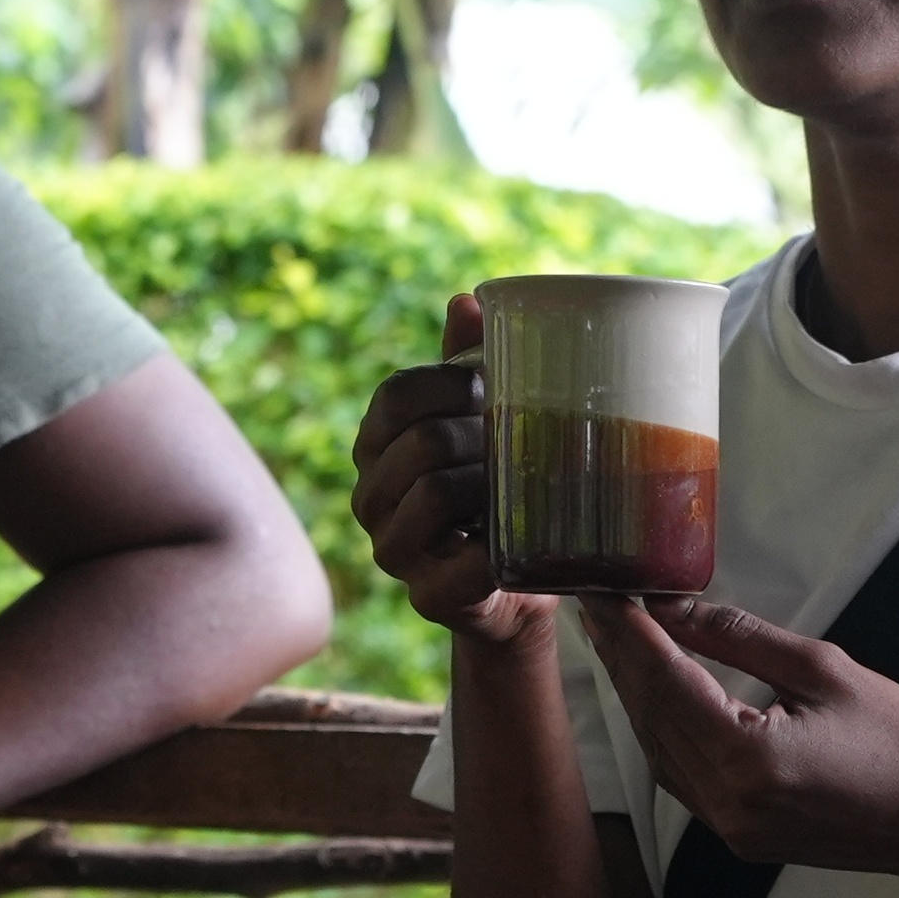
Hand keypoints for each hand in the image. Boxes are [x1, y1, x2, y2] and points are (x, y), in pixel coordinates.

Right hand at [352, 295, 548, 650]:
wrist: (519, 583)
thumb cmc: (496, 489)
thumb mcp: (482, 423)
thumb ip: (467, 367)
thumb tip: (467, 300)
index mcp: (377, 447)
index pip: (395, 397)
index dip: (446, 383)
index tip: (491, 386)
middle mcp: (371, 498)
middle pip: (423, 442)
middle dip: (483, 435)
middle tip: (524, 439)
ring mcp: (393, 550)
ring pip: (437, 493)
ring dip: (494, 483)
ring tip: (527, 481)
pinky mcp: (427, 597)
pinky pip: (464, 562)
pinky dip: (499, 544)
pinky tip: (520, 533)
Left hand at [577, 596, 898, 897]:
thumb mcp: (825, 670)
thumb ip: (741, 639)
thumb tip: (675, 607)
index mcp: (749, 759)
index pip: (667, 684)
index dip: (631, 634)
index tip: (604, 592)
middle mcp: (727, 802)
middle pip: (652, 717)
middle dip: (623, 657)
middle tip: (598, 605)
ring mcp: (729, 827)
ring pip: (659, 749)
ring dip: (635, 692)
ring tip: (616, 638)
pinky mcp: (739, 835)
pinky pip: (681, 775)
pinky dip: (662, 728)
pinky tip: (652, 691)